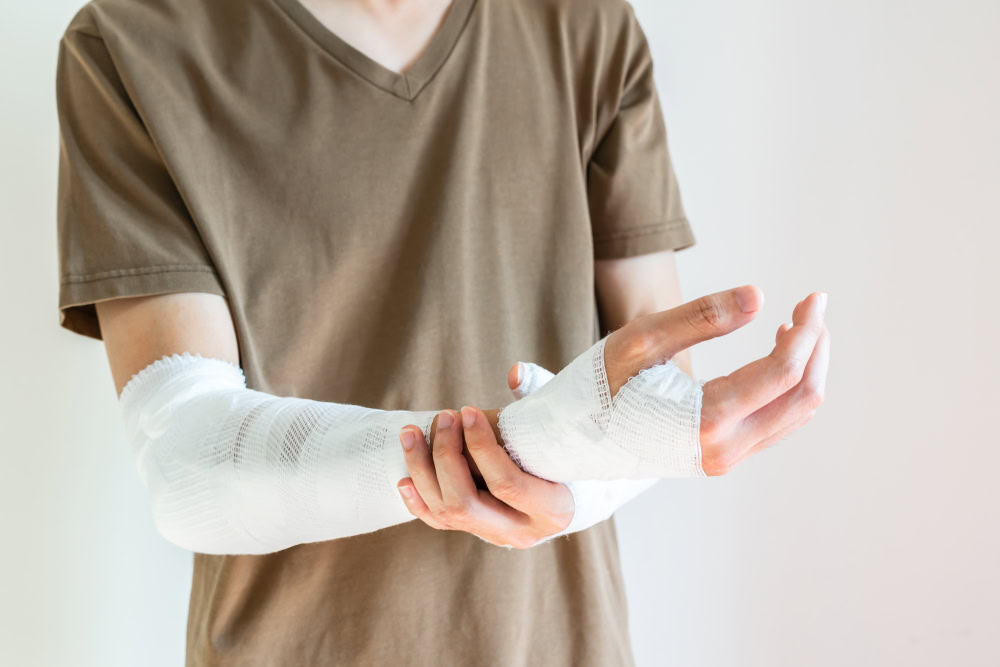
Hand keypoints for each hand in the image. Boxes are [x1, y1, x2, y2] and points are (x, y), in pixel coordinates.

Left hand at [396, 402, 574, 547]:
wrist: (573, 493)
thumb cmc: (567, 450)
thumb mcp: (560, 425)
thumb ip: (539, 397)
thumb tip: (513, 372)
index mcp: (553, 509)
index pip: (507, 484)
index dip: (481, 447)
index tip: (466, 411)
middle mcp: (522, 532)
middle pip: (466, 503)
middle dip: (445, 457)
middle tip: (441, 417)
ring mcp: (496, 536)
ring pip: (446, 513)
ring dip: (422, 471)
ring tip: (411, 433)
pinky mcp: (478, 533)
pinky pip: (440, 524)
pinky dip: (418, 501)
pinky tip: (404, 478)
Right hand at [599, 286, 829, 475]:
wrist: (575, 437)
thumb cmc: (602, 384)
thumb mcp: (642, 340)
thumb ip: (701, 318)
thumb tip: (760, 296)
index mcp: (707, 420)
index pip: (783, 373)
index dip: (807, 331)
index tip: (812, 297)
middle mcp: (725, 448)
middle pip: (802, 397)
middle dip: (816, 347)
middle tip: (811, 306)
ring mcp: (726, 458)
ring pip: (794, 414)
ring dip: (806, 367)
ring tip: (796, 326)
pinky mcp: (722, 456)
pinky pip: (775, 423)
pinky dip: (787, 387)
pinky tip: (777, 355)